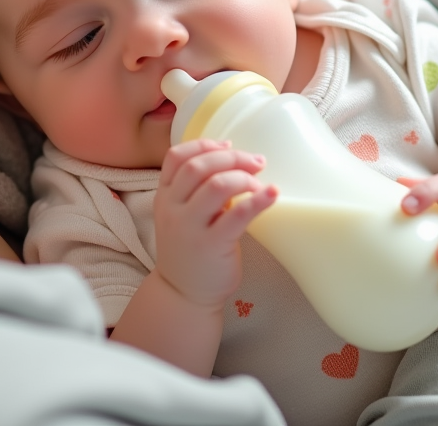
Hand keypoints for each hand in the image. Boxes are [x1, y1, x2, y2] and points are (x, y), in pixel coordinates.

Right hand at [153, 139, 277, 309]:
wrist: (183, 293)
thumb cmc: (191, 249)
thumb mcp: (183, 215)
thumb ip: (198, 190)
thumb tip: (233, 161)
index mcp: (165, 196)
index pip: (176, 156)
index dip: (203, 145)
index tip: (227, 146)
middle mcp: (173, 209)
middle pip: (199, 166)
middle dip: (232, 158)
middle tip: (256, 162)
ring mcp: (190, 228)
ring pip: (216, 185)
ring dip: (243, 176)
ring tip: (259, 183)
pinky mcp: (212, 245)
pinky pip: (237, 215)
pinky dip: (258, 200)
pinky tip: (272, 194)